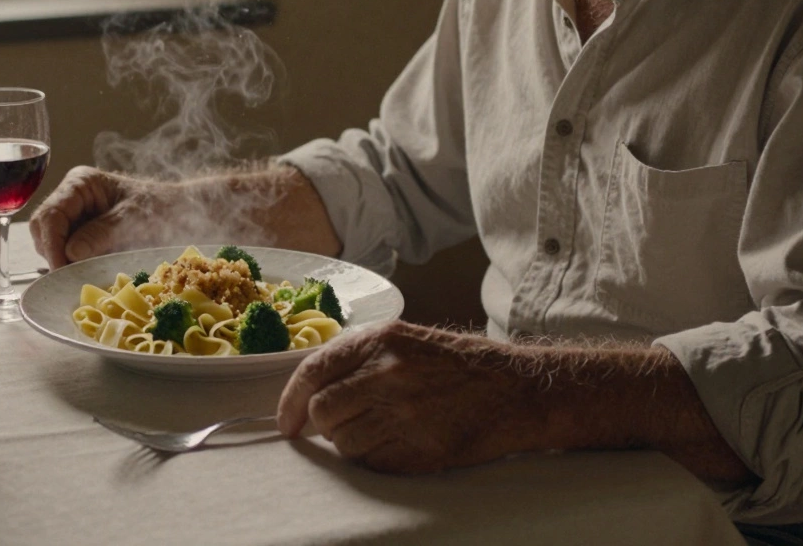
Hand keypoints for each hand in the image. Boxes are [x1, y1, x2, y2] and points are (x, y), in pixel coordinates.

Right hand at [29, 166, 170, 268]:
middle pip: (44, 231)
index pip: (51, 215)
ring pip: (51, 246)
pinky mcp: (83, 239)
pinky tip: (88, 275)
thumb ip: (102, 233)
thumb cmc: (162, 209)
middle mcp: (71, 200)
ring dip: (64, 263)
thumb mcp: (134, 219)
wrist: (183, 215)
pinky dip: (74, 267)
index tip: (61, 270)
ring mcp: (75, 219)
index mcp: (81, 184)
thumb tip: (70, 253)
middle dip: (54, 255)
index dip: (52, 245)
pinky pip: (67, 255)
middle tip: (71, 278)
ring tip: (84, 276)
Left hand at [276, 321, 544, 473]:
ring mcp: (405, 413)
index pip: (312, 372)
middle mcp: (388, 374)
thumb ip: (357, 359)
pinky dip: (377, 459)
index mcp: (381, 340)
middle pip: (323, 412)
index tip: (287, 423)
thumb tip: (308, 392)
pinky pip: (373, 463)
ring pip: (344, 443)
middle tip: (344, 423)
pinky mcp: (421, 449)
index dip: (290, 402)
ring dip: (353, 442)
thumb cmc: (457, 365)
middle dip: (324, 424)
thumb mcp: (405, 340)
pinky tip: (401, 442)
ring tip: (383, 428)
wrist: (516, 390)